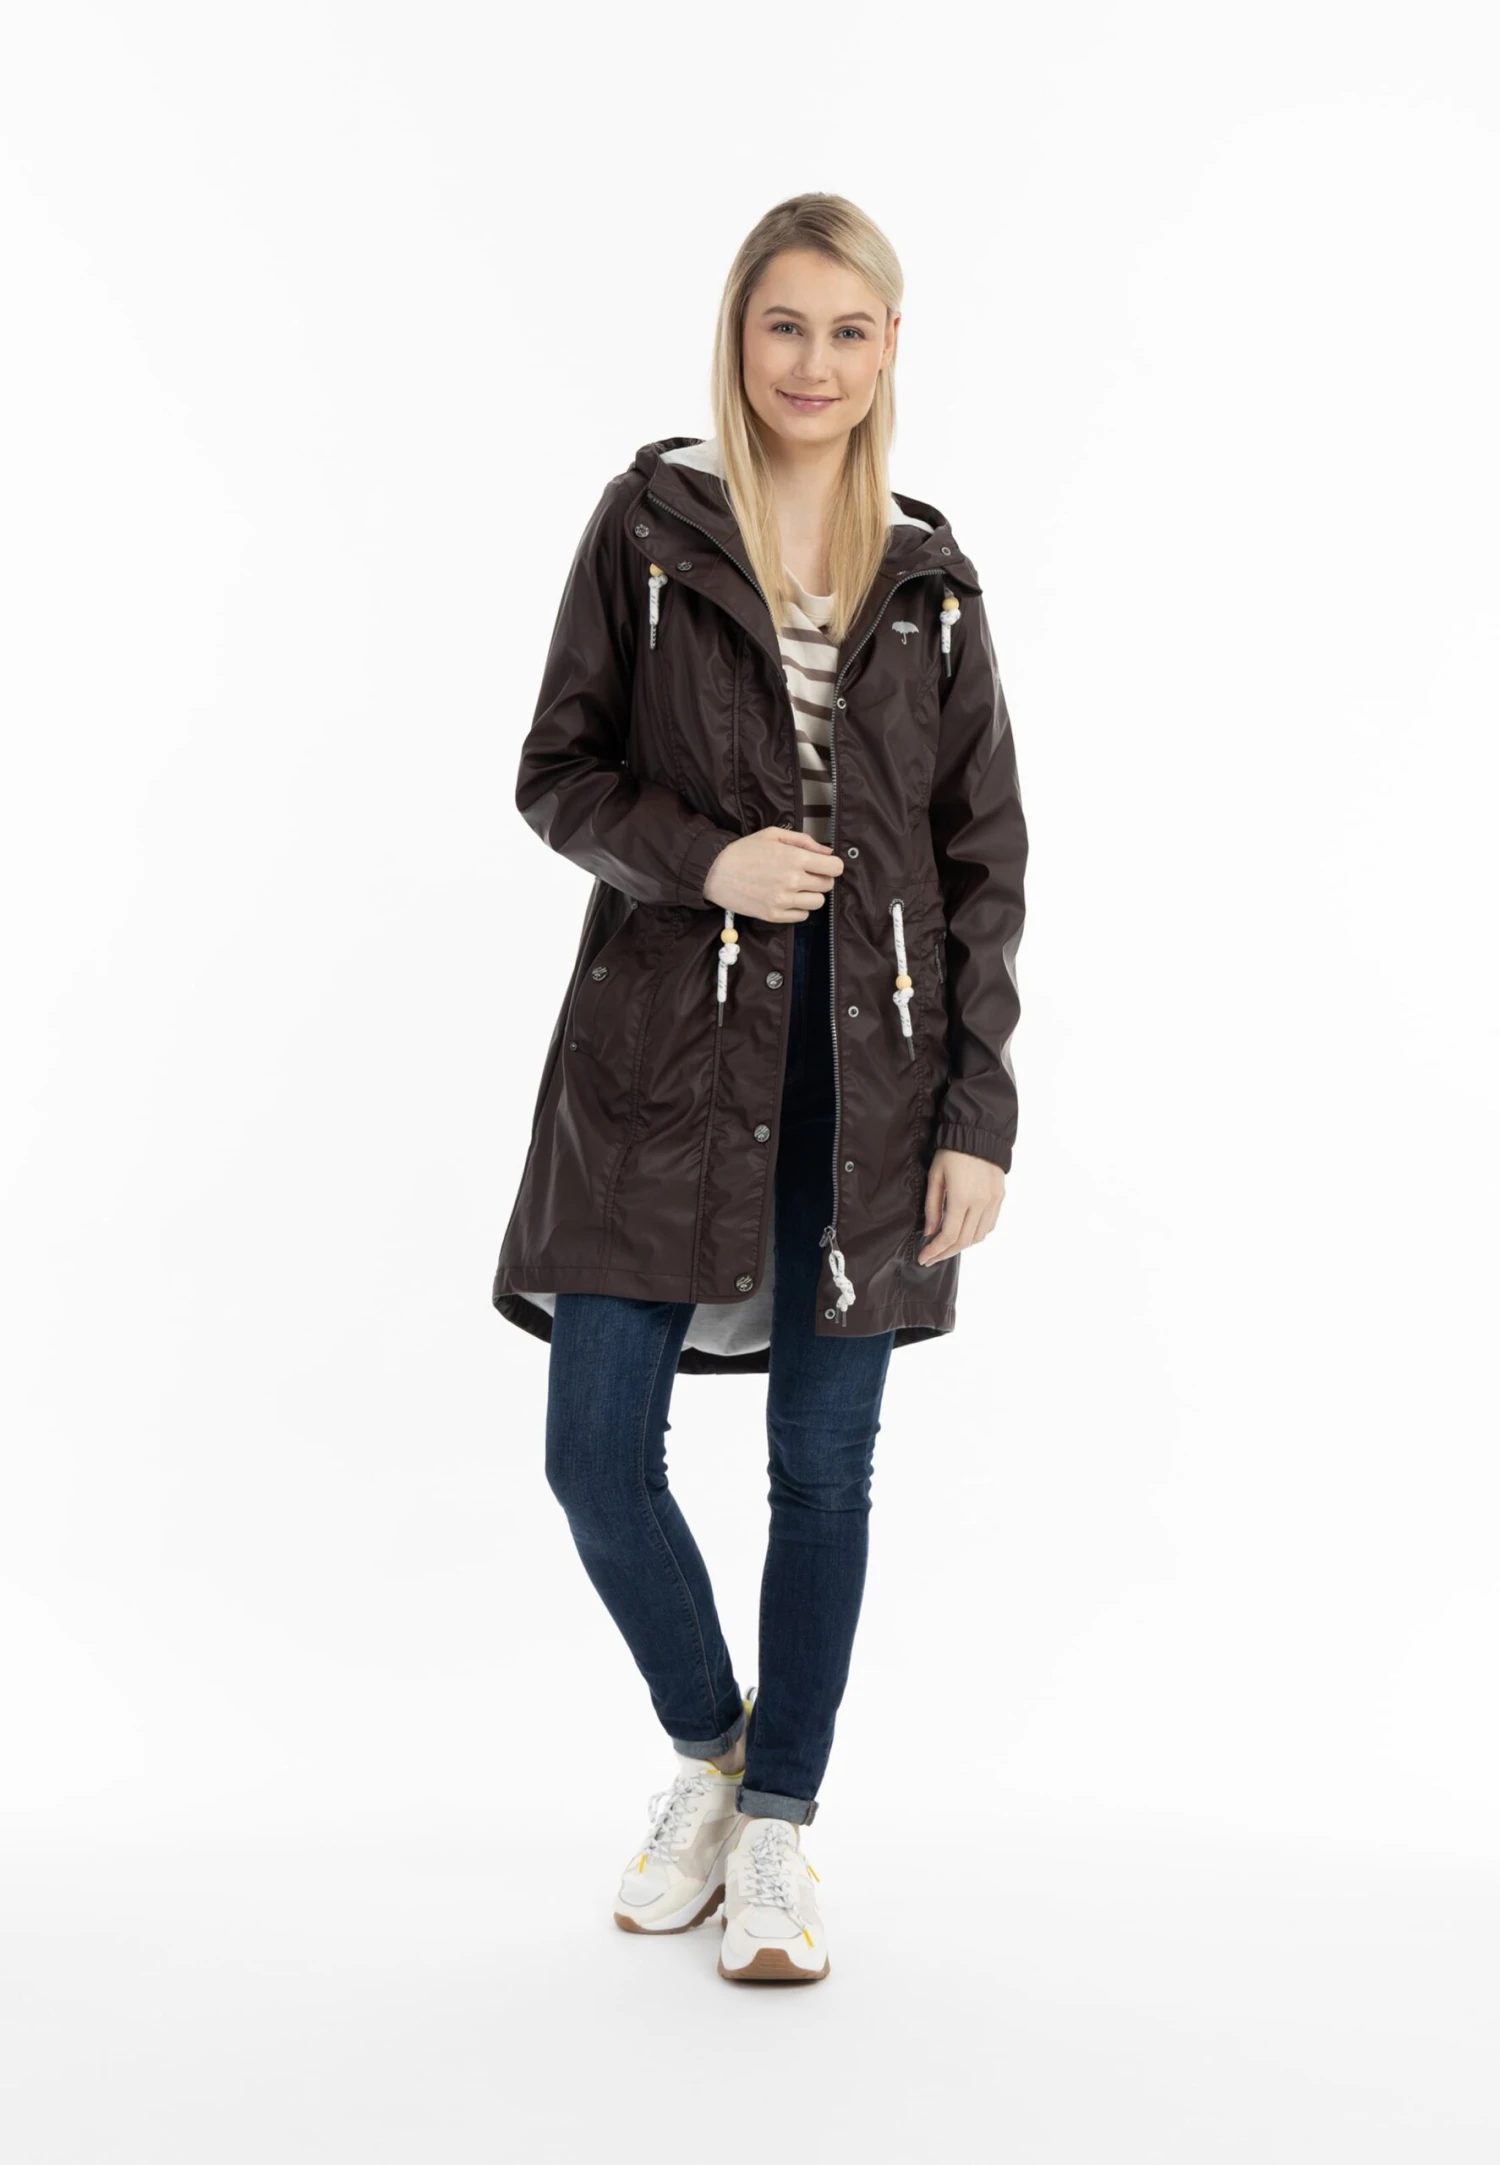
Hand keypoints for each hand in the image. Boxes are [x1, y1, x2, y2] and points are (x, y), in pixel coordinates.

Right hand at [703, 828, 843, 919]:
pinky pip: (802, 916)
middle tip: (806, 874)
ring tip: (795, 887)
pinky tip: (786, 898)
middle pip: (827, 885)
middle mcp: (792, 881)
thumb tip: (827, 851)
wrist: (715, 872)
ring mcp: (783, 900)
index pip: (834, 868)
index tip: (825, 865)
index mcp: (795, 858)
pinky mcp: (774, 915)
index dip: (832, 865)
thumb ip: (804, 841)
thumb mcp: (773, 835)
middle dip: (821, 878)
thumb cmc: (744, 850)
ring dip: (811, 895)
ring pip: (818, 903)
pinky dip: (798, 908)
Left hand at [917, 1148, 1005, 1264]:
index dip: (935, 1251)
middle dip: (946, 1253)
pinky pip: (989, 1225)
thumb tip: (930, 1233)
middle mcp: (981, 1204)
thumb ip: (932, 1207)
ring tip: (946, 1247)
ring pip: (979, 1236)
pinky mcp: (1000, 1198)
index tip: (924, 1258)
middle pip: (964, 1241)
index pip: (949, 1236)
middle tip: (931, 1258)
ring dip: (962, 1246)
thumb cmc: (952, 1152)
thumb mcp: (935, 1176)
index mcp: (962, 1198)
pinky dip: (976, 1234)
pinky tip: (964, 1234)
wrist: (979, 1133)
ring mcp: (993, 1202)